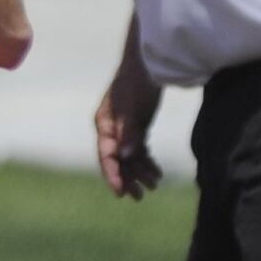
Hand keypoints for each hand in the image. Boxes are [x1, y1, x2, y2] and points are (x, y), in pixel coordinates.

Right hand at [94, 61, 162, 198]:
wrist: (148, 64)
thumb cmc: (137, 84)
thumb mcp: (133, 110)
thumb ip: (129, 133)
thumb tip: (123, 156)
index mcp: (104, 124)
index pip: (106, 155)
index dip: (112, 175)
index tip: (121, 193)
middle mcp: (110, 128)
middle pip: (116, 159)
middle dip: (127, 178)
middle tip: (139, 197)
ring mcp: (122, 127)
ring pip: (128, 156)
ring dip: (139, 170)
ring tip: (155, 184)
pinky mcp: (135, 125)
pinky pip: (138, 149)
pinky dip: (146, 160)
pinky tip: (156, 171)